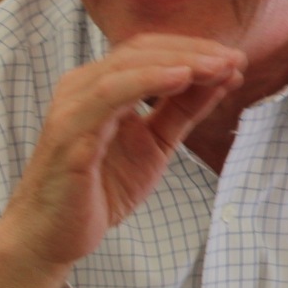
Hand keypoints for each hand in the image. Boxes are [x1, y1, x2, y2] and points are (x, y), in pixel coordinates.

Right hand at [0, 35, 243, 287]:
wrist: (51, 237)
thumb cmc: (100, 190)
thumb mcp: (155, 144)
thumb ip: (182, 111)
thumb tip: (222, 78)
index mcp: (101, 87)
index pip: (149, 51)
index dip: (194, 49)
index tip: (236, 60)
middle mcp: (83, 87)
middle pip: (141, 50)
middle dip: (194, 51)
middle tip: (236, 59)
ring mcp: (74, 107)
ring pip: (127, 65)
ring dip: (179, 61)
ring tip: (219, 66)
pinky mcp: (70, 134)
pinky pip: (110, 96)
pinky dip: (147, 81)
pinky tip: (182, 79)